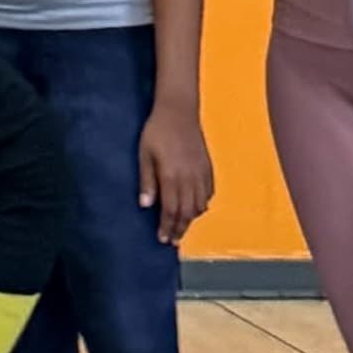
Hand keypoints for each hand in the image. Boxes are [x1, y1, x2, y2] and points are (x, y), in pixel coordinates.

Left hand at [137, 97, 214, 241]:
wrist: (179, 111)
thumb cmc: (157, 131)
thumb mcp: (145, 154)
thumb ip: (147, 180)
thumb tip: (146, 205)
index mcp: (172, 176)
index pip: (171, 210)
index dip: (167, 227)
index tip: (163, 239)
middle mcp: (189, 179)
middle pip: (187, 212)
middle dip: (180, 229)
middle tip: (173, 240)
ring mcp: (201, 174)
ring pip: (200, 205)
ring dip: (191, 219)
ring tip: (182, 226)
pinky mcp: (208, 168)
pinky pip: (208, 193)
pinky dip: (202, 205)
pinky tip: (196, 208)